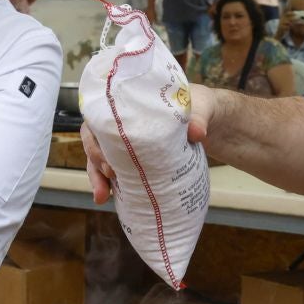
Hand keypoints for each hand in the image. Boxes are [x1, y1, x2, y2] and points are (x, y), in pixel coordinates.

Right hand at [80, 86, 217, 204]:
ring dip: (98, 178)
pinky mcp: (135, 157)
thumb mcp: (200, 107)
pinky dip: (110, 185)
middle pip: (96, 141)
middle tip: (110, 175)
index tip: (106, 155)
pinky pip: (116, 170)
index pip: (100, 117)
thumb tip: (197, 134)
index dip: (97, 137)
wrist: (208, 119)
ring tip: (102, 197)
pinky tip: (106, 199)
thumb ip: (198, 118)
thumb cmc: (198, 105)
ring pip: (101, 158)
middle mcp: (123, 123)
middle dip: (96, 162)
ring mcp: (127, 142)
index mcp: (130, 104)